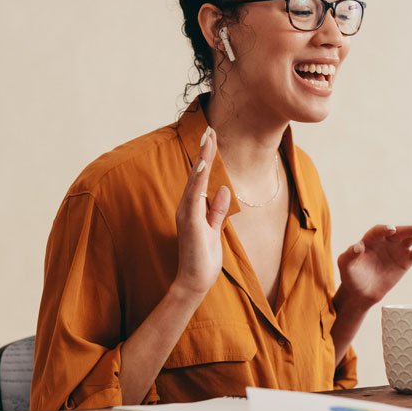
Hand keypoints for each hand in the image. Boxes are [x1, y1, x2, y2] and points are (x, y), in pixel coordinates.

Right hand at [173, 129, 231, 297]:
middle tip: (210, 129)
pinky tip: (203, 166)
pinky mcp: (190, 222)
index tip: (212, 139)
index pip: (201, 178)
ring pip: (195, 181)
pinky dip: (198, 180)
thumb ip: (218, 210)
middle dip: (204, 152)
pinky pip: (194, 197)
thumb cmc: (204, 257)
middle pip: (196, 174)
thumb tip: (225, 190)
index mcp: (193, 207)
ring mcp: (187, 213)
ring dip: (202, 159)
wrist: (195, 280)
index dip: (207, 158)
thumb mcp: (215, 229)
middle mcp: (187, 207)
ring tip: (209, 139)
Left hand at [337, 225, 411, 308]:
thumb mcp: (345, 265)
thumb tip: (357, 247)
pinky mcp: (405, 261)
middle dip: (407, 230)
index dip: (385, 229)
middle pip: (398, 232)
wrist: (361, 293)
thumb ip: (349, 255)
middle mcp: (385, 241)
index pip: (378, 231)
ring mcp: (397, 250)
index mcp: (370, 240)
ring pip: (411, 239)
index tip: (391, 230)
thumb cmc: (350, 277)